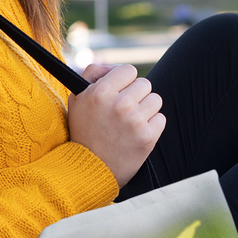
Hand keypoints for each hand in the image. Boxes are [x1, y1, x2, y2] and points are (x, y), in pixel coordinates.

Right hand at [68, 63, 165, 187]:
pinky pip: (160, 119)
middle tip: (124, 110)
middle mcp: (119, 104)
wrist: (89, 169)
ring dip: (146, 110)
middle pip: (145, 84)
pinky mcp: (147, 137)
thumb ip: (92, 75)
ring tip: (131, 122)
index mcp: (100, 92)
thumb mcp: (77, 99)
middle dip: (136, 95)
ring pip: (155, 100)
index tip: (120, 92)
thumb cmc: (83, 132)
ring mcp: (135, 121)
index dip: (125, 81)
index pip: (129, 70)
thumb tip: (115, 68)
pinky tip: (136, 134)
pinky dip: (151, 126)